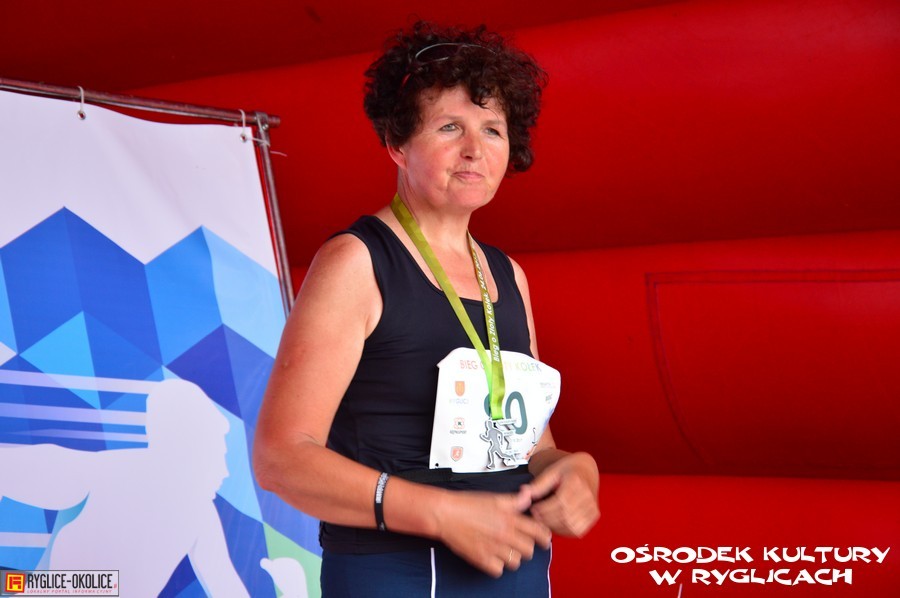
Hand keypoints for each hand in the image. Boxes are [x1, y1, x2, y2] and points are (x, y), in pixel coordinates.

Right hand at [434, 489, 551, 577]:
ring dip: (511, 557)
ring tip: (503, 549)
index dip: (544, 537)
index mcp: (510, 518)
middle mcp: (505, 535)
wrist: (445, 514)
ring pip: (515, 562)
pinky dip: (496, 566)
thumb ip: (515, 500)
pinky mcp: (482, 559)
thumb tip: (528, 495)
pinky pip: (498, 571)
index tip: (543, 539)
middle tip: (518, 542)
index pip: (539, 532)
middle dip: (526, 547)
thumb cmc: (467, 504)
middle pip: (529, 551)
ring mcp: (494, 549)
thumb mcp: (494, 497)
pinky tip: (492, 556)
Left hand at [524, 452, 598, 536]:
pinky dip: (565, 531)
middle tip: (536, 516)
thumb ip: (539, 484)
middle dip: (547, 519)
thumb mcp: (552, 471)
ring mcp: (592, 507)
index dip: (545, 509)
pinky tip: (555, 525)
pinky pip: (578, 531)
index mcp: (576, 482)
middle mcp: (587, 495)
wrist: (585, 470)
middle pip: (565, 515)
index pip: (561, 501)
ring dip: (555, 527)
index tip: (534, 508)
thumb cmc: (566, 470)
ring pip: (572, 526)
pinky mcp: (594, 516)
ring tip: (544, 521)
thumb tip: (524, 492)